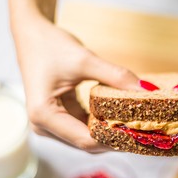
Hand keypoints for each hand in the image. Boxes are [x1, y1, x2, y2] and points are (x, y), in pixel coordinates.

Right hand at [13, 19, 138, 152]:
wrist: (31, 34)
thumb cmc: (50, 45)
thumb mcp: (85, 60)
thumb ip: (115, 76)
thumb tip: (146, 90)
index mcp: (44, 115)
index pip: (86, 140)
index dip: (115, 139)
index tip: (141, 133)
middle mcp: (44, 126)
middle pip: (87, 143)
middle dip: (115, 138)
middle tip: (144, 131)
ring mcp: (50, 125)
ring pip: (87, 139)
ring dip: (110, 133)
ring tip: (136, 125)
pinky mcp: (58, 119)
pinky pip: (84, 128)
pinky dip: (102, 124)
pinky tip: (121, 118)